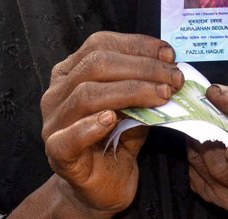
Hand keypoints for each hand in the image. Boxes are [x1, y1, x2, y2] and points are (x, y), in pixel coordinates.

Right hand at [38, 32, 183, 215]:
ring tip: (161, 96)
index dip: (137, 45)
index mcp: (72, 72)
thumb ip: (146, 82)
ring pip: (86, 94)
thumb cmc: (119, 136)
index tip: (169, 54)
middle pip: (96, 65)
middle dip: (142, 68)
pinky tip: (112, 119)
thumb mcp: (136, 102)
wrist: (104, 183)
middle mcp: (57, 92)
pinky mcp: (56, 153)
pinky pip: (68, 137)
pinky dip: (91, 126)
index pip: (100, 44)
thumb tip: (171, 65)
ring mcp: (53, 122)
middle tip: (174, 79)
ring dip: (131, 91)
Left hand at [187, 85, 227, 214]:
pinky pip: (197, 177)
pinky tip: (202, 141)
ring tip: (203, 126)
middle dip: (214, 143)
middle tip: (205, 119)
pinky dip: (195, 155)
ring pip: (208, 173)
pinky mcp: (213, 199)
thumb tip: (216, 93)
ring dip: (201, 146)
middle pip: (227, 171)